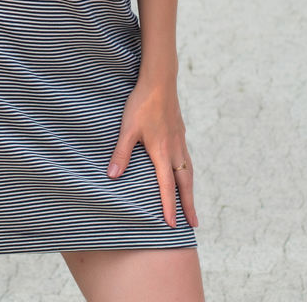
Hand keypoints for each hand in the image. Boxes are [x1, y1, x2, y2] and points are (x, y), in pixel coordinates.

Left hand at [107, 78, 197, 229]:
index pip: (167, 186)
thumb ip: (121, 153)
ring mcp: (179, 140)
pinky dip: (188, 173)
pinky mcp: (180, 132)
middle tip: (194, 225)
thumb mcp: (128, 129)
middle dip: (188, 205)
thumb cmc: (142, 104)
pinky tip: (184, 173)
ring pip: (189, 171)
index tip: (172, 225)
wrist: (160, 80)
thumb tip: (112, 177)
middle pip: (185, 184)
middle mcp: (174, 149)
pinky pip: (187, 159)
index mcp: (162, 151)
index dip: (169, 206)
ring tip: (192, 205)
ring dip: (190, 190)